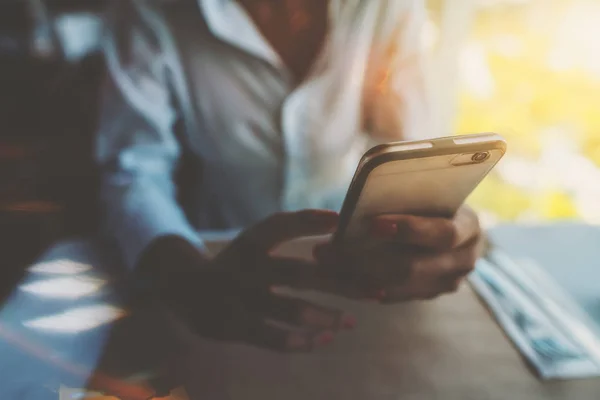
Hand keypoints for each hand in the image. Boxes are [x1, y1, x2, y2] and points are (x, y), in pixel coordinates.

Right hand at [151, 210, 355, 351]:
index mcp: (250, 241)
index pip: (280, 224)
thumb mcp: (253, 245)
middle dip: (342, 283)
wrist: (181, 288)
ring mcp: (237, 297)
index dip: (308, 220)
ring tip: (351, 322)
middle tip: (376, 291)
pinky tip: (323, 340)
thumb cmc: (234, 264)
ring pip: (289, 308)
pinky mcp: (231, 324)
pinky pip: (270, 336)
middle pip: (300, 273)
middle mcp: (245, 266)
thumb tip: (339, 229)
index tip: (339, 221)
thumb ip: (286, 238)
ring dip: (325, 316)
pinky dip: (298, 341)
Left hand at [315, 206, 483, 302]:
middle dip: (365, 258)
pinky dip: (365, 285)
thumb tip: (362, 200)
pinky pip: (394, 296)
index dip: (408, 229)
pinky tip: (337, 274)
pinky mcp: (429, 294)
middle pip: (413, 267)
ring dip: (357, 275)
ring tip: (324, 263)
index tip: (372, 224)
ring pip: (399, 286)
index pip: (441, 233)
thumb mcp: (428, 191)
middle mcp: (464, 260)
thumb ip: (405, 194)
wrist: (451, 221)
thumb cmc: (432, 197)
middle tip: (327, 250)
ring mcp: (449, 282)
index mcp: (468, 227)